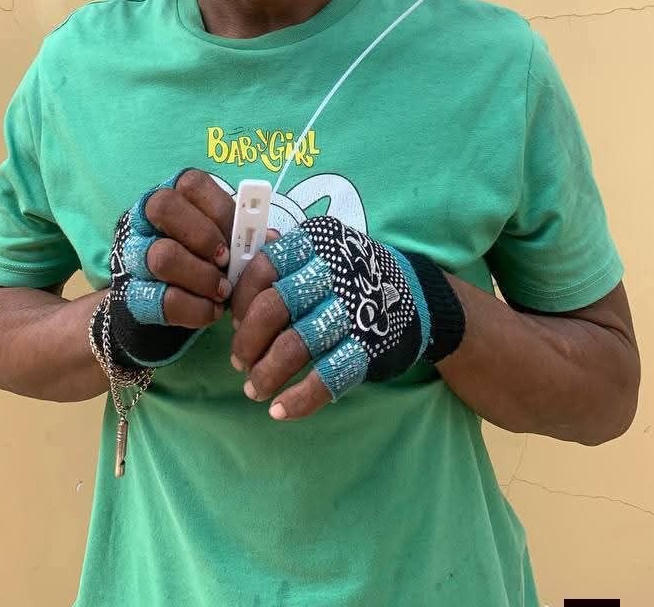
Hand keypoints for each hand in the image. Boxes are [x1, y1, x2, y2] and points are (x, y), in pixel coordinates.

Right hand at [109, 168, 234, 366]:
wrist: (160, 301)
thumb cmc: (200, 258)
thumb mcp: (221, 240)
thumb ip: (242, 234)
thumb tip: (271, 238)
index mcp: (172, 196)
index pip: (191, 184)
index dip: (218, 209)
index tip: (235, 234)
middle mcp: (144, 219)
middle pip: (163, 206)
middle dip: (202, 235)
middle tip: (225, 260)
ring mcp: (132, 255)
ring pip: (162, 256)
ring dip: (202, 277)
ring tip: (222, 290)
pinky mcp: (130, 294)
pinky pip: (162, 300)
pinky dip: (196, 308)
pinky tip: (212, 310)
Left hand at [230, 216, 464, 419]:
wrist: (419, 296)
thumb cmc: (354, 276)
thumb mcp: (323, 252)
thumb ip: (283, 260)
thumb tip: (234, 274)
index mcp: (317, 241)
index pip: (264, 266)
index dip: (241, 299)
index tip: (235, 321)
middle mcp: (335, 271)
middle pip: (273, 308)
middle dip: (247, 342)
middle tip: (240, 362)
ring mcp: (354, 310)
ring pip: (294, 345)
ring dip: (266, 374)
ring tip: (255, 390)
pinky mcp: (370, 346)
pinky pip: (327, 377)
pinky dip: (299, 399)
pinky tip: (280, 411)